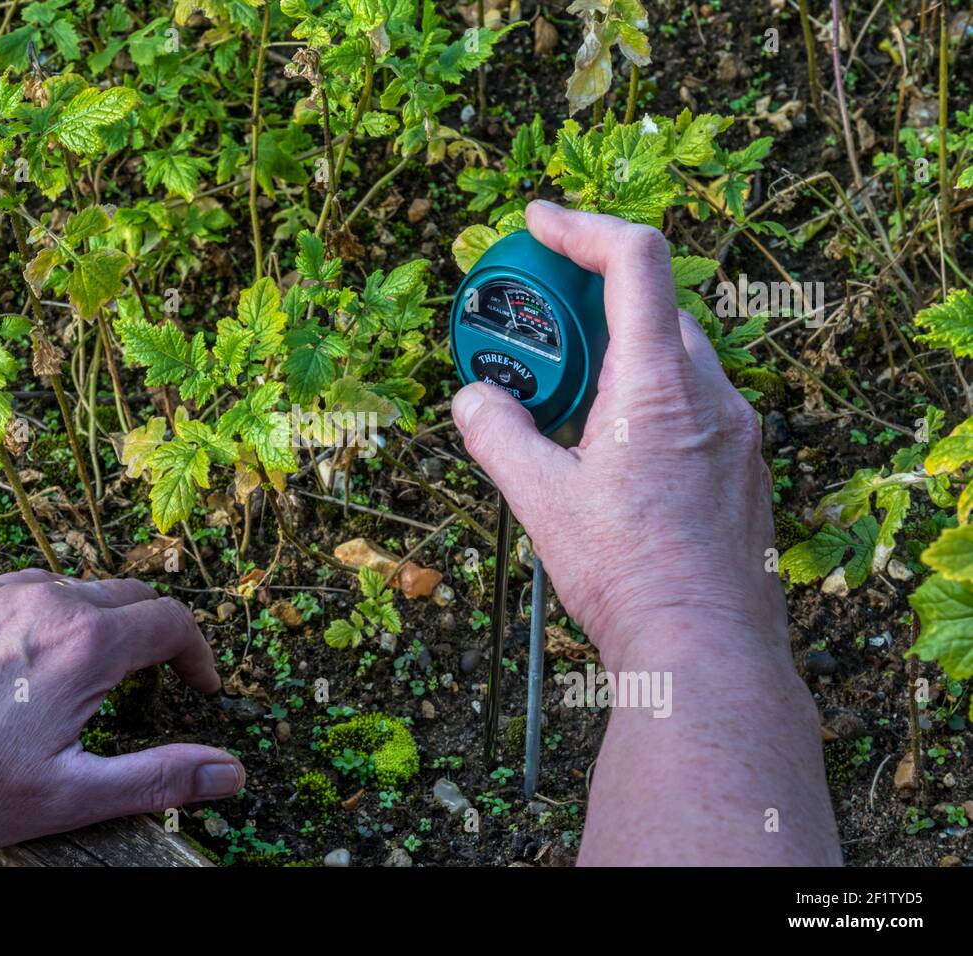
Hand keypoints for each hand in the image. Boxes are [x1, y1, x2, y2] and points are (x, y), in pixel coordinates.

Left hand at [0, 569, 243, 848]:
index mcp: (89, 645)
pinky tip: (37, 651)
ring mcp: (5, 592)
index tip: (199, 688)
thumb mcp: (70, 794)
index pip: (172, 623)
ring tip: (99, 667)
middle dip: (158, 633)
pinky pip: (33, 587)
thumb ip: (157, 778)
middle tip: (158, 677)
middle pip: (133, 595)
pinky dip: (57, 610)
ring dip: (107, 618)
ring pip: (82, 586)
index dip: (198, 654)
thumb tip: (230, 772)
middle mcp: (53, 601)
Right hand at [453, 201, 783, 666]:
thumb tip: (473, 402)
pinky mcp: (741, 465)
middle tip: (536, 329)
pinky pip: (692, 402)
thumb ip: (499, 435)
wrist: (704, 648)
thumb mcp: (541, 500)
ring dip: (618, 354)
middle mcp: (711, 394)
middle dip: (589, 302)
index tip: (540, 222)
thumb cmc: (630, 575)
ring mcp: (736, 430)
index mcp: (660, 384)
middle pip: (653, 304)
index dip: (583, 225)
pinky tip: (609, 448)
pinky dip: (647, 396)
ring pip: (675, 355)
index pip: (635, 258)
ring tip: (565, 401)